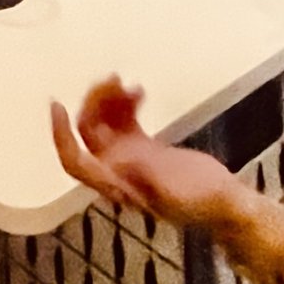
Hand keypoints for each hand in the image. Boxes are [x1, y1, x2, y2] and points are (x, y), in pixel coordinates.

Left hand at [50, 77, 251, 237]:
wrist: (226, 204)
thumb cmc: (206, 203)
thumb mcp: (176, 191)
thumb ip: (146, 176)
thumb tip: (114, 161)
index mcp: (118, 186)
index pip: (76, 161)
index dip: (61, 136)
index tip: (57, 106)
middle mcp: (118, 173)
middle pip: (89, 133)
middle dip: (94, 103)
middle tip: (111, 79)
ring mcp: (130, 160)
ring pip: (104, 124)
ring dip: (108, 100)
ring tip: (125, 81)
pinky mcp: (145, 150)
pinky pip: (123, 121)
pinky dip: (125, 104)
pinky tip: (139, 91)